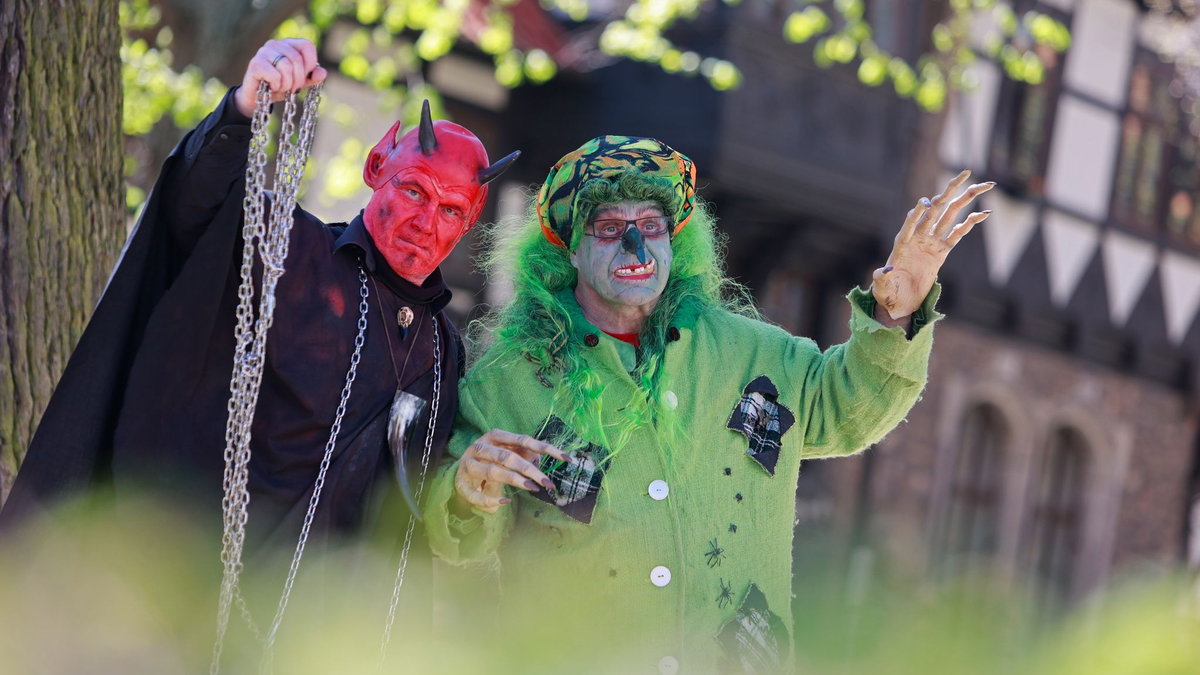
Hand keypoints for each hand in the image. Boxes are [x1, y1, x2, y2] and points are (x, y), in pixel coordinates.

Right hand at [233, 38, 327, 117]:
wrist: (259, 98)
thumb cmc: (280, 86)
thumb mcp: (300, 82)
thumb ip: (312, 77)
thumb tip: (322, 72)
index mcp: (288, 45)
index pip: (307, 45)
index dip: (310, 63)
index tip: (305, 76)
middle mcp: (275, 44)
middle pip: (297, 58)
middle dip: (299, 79)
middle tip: (293, 88)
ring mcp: (263, 52)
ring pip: (286, 66)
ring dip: (287, 84)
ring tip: (281, 87)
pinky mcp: (255, 64)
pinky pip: (275, 75)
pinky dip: (276, 85)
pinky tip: (271, 87)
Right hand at [454, 429, 570, 513]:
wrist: (460, 473)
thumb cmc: (490, 461)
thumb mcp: (508, 453)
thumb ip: (524, 453)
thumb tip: (541, 458)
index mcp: (494, 436)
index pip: (524, 439)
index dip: (546, 448)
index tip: (566, 459)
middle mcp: (480, 447)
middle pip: (508, 456)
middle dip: (530, 470)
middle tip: (548, 483)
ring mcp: (468, 464)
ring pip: (493, 472)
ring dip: (514, 481)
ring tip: (532, 489)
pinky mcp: (460, 483)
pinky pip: (476, 494)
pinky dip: (491, 500)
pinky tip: (505, 502)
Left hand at [872, 170, 994, 320]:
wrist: (900, 302)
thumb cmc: (888, 293)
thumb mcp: (882, 287)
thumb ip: (881, 278)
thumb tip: (884, 270)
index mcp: (902, 242)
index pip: (910, 223)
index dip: (916, 212)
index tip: (925, 203)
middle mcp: (918, 236)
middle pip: (936, 208)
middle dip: (951, 190)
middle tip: (966, 172)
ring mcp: (931, 242)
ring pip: (951, 215)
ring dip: (967, 199)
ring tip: (985, 184)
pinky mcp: (942, 251)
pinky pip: (958, 233)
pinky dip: (971, 223)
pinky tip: (986, 213)